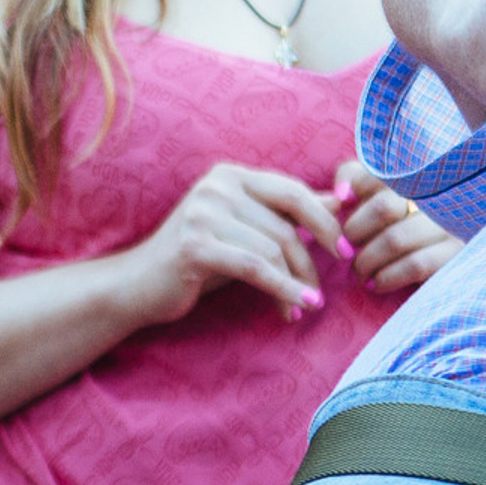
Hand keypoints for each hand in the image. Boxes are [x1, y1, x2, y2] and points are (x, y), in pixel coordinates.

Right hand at [129, 162, 337, 326]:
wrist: (138, 285)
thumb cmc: (196, 258)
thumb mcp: (244, 230)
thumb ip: (285, 214)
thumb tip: (340, 202)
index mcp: (231, 175)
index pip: (293, 191)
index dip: (325, 221)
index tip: (347, 250)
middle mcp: (217, 187)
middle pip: (285, 224)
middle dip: (311, 261)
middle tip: (322, 290)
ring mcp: (203, 213)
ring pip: (273, 249)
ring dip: (295, 283)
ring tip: (302, 306)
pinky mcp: (195, 245)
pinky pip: (254, 269)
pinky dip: (281, 290)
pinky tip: (295, 308)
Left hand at [332, 159, 457, 294]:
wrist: (448, 268)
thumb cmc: (396, 225)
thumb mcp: (376, 195)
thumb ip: (355, 180)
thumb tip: (343, 194)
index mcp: (419, 174)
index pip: (375, 175)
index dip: (354, 189)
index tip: (343, 204)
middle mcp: (440, 194)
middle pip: (383, 208)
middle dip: (355, 232)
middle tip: (347, 248)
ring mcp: (453, 224)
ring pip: (395, 240)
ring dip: (367, 261)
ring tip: (359, 272)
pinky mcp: (458, 254)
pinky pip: (416, 264)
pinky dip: (388, 277)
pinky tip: (376, 283)